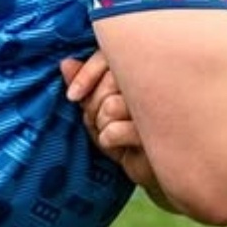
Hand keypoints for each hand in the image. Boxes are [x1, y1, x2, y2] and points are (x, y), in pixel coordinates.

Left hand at [60, 52, 172, 204]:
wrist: (157, 170)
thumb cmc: (129, 137)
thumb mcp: (101, 111)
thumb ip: (86, 86)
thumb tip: (65, 63)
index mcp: (142, 69)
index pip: (108, 55)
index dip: (86, 74)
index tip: (73, 95)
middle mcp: (156, 81)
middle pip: (107, 83)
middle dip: (94, 106)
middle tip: (101, 122)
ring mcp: (161, 104)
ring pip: (110, 106)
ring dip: (103, 125)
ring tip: (115, 133)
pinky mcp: (159, 131)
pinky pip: (114, 130)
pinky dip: (109, 141)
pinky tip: (123, 147)